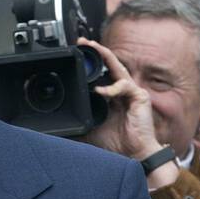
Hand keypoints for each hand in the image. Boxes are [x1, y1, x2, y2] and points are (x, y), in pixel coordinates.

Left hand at [77, 37, 163, 162]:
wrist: (132, 156)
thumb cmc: (115, 143)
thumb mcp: (90, 129)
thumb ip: (79, 120)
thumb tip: (59, 122)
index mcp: (112, 96)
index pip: (102, 73)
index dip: (91, 63)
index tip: (76, 54)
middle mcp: (122, 91)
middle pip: (110, 64)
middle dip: (97, 51)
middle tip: (82, 42)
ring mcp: (132, 92)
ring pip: (118, 67)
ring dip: (105, 55)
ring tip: (93, 48)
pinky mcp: (140, 97)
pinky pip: (124, 86)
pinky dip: (111, 88)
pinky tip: (101, 92)